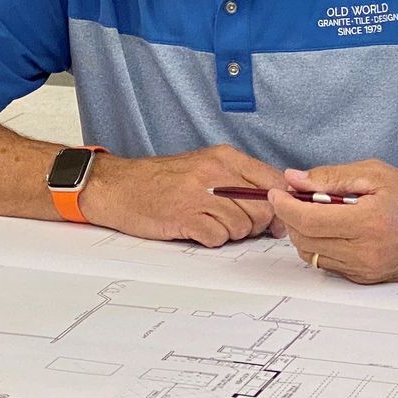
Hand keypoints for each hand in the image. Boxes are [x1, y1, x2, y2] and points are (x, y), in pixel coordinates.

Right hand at [84, 144, 285, 246]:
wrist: (117, 186)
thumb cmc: (160, 180)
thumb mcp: (203, 167)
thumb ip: (239, 180)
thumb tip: (274, 206)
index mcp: (223, 157)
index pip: (274, 181)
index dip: (280, 206)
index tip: (275, 218)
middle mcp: (215, 172)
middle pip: (262, 209)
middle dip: (254, 225)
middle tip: (233, 224)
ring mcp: (199, 194)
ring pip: (242, 226)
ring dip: (229, 233)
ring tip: (208, 223)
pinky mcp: (185, 216)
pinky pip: (217, 238)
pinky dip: (210, 240)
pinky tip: (195, 230)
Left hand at [270, 161, 397, 283]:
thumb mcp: (376, 175)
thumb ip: (332, 178)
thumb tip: (295, 179)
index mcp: (367, 223)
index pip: (307, 219)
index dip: (284, 204)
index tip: (276, 191)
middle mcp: (364, 253)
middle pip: (303, 239)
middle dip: (290, 217)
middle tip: (295, 197)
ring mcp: (365, 270)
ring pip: (312, 255)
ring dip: (303, 233)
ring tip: (315, 212)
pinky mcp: (367, 279)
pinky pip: (328, 265)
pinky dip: (320, 246)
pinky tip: (332, 228)